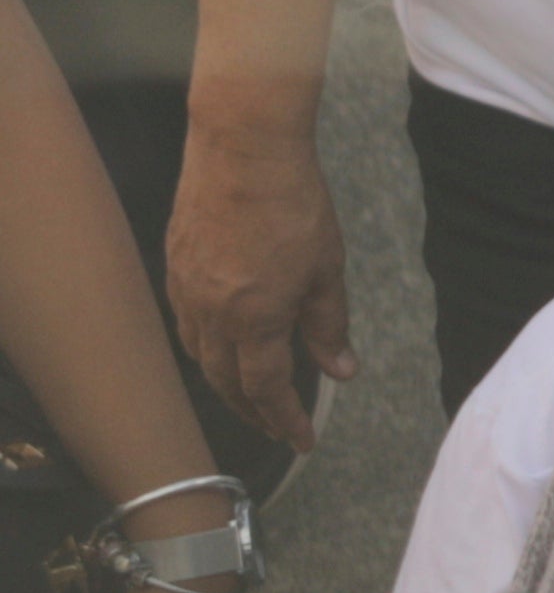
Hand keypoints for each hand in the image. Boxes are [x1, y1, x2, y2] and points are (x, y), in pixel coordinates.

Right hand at [163, 116, 340, 452]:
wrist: (242, 151)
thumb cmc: (292, 204)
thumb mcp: (326, 267)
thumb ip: (328, 324)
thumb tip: (341, 370)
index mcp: (253, 320)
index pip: (266, 388)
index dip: (285, 419)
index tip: (303, 440)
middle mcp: (210, 317)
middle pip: (226, 383)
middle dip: (253, 411)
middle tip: (277, 425)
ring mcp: (185, 294)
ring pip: (201, 358)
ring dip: (226, 383)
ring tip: (251, 394)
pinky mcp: (174, 271)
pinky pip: (186, 326)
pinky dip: (206, 348)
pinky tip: (222, 345)